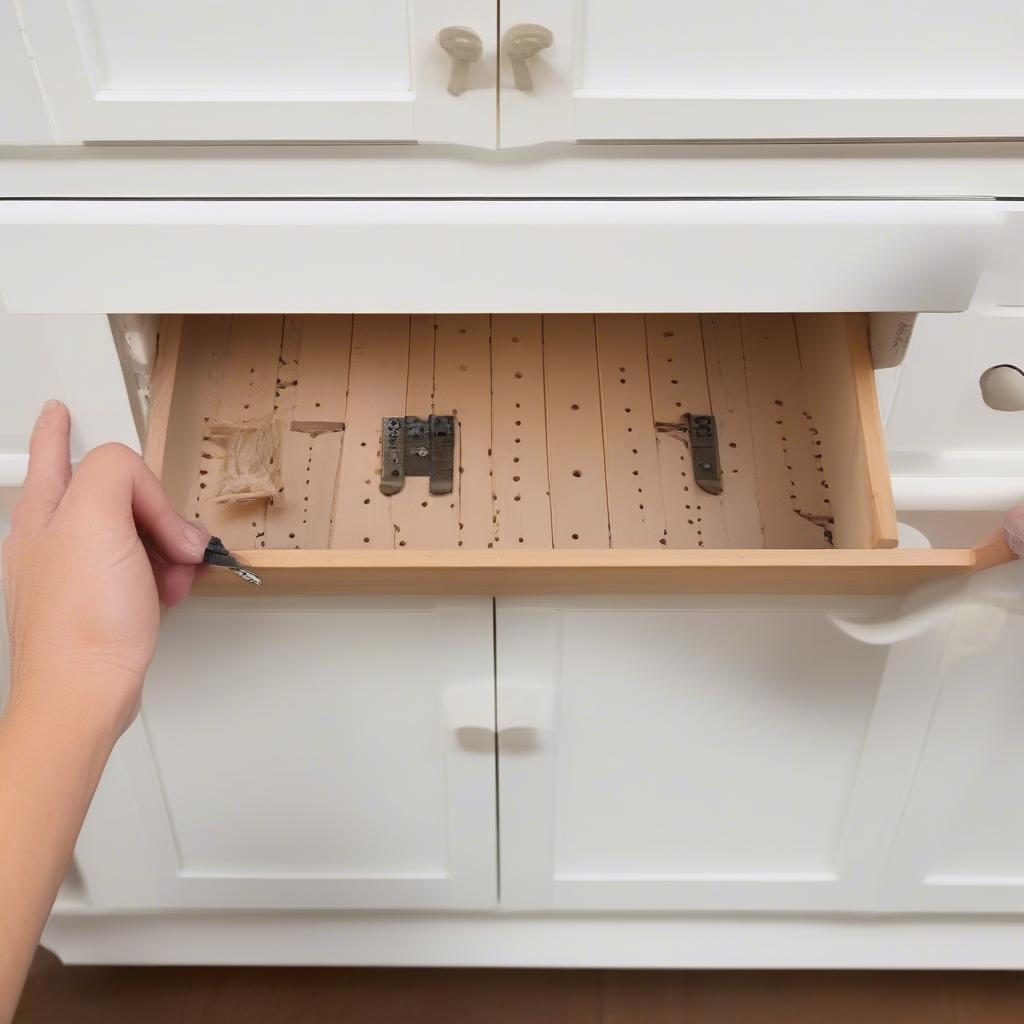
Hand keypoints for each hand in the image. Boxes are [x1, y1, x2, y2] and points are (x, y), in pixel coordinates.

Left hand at [2, 401, 208, 737]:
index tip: (61, 409)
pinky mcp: (99, 604)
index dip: (58, 429)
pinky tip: (170, 592)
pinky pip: (141, 572)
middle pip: (110, 495)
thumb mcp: (96, 518)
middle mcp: (54, 539)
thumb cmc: (81, 620)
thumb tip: (143, 487)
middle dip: (154, 507)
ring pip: (133, 535)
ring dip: (168, 545)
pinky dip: (164, 576)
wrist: (84, 692)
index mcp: (46, 511)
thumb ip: (115, 475)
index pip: (52, 453)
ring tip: (177, 569)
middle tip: (176, 530)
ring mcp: (77, 574)